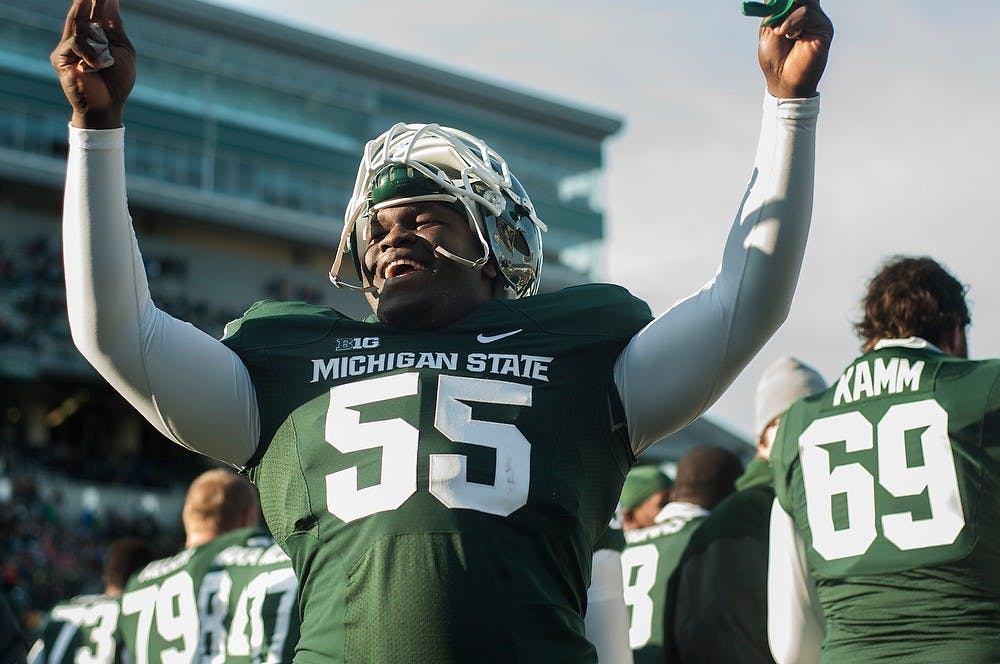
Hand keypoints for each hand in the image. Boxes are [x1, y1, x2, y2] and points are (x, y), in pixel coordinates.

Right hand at [50, 0, 135, 128]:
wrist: (108, 105)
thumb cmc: (118, 81)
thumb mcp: (122, 51)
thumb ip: (115, 27)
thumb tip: (111, 1)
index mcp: (97, 35)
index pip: (96, 12)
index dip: (100, 1)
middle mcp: (81, 37)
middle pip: (83, 12)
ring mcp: (69, 46)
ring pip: (76, 21)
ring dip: (83, 7)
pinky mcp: (60, 57)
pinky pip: (76, 43)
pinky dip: (90, 52)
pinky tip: (97, 65)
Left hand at [758, 0, 832, 98]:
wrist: (783, 79)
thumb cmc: (774, 58)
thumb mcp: (768, 29)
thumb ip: (774, 10)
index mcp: (794, 13)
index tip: (772, 2)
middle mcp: (808, 14)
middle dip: (786, 2)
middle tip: (776, 12)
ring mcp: (817, 20)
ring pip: (804, 1)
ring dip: (787, 15)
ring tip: (780, 32)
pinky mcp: (824, 28)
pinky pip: (808, 13)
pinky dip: (794, 20)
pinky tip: (789, 34)